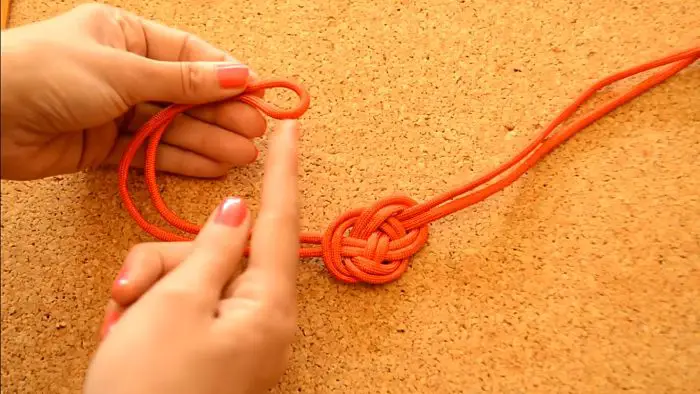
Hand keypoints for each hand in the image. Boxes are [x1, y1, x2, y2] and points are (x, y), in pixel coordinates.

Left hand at [0, 3, 266, 180]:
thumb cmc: (44, 73)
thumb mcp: (122, 70)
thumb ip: (182, 81)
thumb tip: (237, 75)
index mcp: (125, 36)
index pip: (189, 55)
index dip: (225, 75)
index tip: (257, 94)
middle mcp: (123, 71)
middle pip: (185, 95)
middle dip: (221, 115)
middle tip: (255, 133)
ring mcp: (115, 110)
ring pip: (172, 127)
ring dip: (208, 142)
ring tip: (243, 156)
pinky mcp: (105, 146)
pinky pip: (152, 152)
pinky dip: (181, 160)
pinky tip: (213, 166)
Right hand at [83, 120, 299, 393]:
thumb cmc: (151, 389)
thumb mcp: (175, 303)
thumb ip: (211, 250)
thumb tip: (239, 212)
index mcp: (269, 307)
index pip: (280, 221)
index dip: (284, 169)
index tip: (293, 128)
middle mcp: (264, 321)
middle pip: (218, 252)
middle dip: (167, 260)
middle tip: (130, 293)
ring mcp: (239, 338)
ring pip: (193, 276)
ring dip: (150, 289)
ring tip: (124, 324)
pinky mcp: (215, 350)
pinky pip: (187, 306)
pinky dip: (154, 310)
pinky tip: (129, 334)